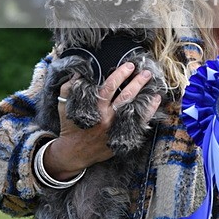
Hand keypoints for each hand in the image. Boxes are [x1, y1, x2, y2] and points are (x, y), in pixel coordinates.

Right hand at [44, 62, 161, 181]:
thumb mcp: (64, 106)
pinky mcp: (121, 137)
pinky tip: (154, 102)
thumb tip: (77, 73)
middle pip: (126, 97)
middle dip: (137, 83)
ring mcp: (116, 129)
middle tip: (146, 72)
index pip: (110, 87)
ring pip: (135, 110)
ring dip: (146, 97)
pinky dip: (148, 113)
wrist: (74, 153)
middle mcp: (107, 118)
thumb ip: (68, 88)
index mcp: (94, 108)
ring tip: (154, 85)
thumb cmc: (70, 127)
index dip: (120, 75)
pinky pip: (138, 124)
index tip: (129, 65)